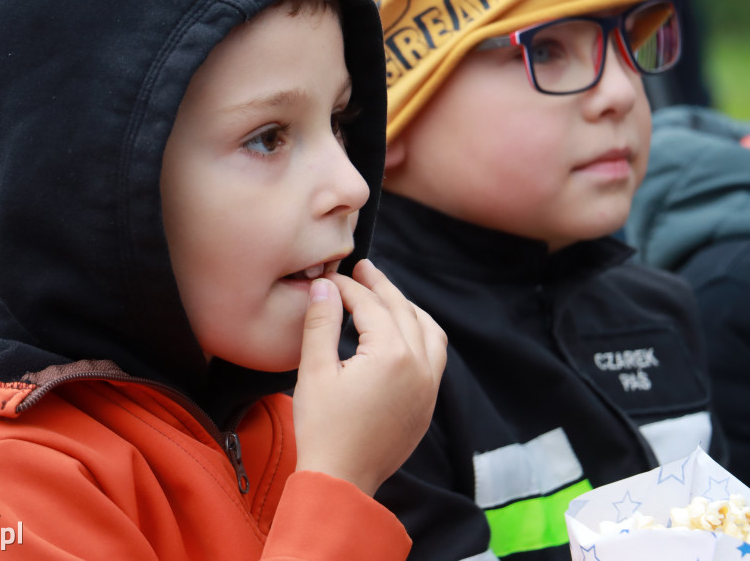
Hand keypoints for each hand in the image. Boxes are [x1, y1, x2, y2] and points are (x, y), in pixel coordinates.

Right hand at [292, 259, 446, 495]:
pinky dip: (421, 334)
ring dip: (408, 308)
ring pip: (429, 331)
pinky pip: (435, 357)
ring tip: (386, 296)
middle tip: (363, 269)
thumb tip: (325, 285)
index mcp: (392, 355)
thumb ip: (320, 323)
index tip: (329, 279)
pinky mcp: (427, 405)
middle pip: (404, 311)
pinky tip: (403, 333)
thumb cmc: (323, 429)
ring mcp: (429, 388)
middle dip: (381, 288)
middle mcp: (420, 367)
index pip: (371, 306)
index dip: (347, 288)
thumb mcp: (315, 371)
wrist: (341, 481)